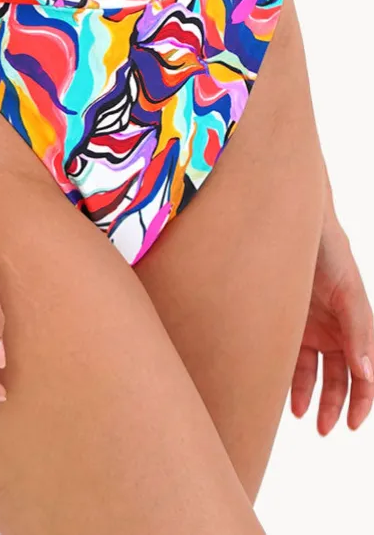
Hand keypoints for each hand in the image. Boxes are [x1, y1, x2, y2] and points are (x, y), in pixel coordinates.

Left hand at [291, 185, 373, 434]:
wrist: (292, 225)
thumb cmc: (328, 252)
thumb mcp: (347, 291)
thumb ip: (359, 331)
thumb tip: (368, 372)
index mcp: (358, 324)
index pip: (366, 371)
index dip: (363, 399)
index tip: (353, 424)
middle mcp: (337, 330)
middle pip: (341, 378)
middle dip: (336, 406)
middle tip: (325, 429)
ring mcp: (312, 328)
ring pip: (315, 373)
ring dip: (312, 397)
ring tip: (304, 417)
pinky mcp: (288, 324)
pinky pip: (291, 359)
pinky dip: (291, 380)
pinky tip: (287, 397)